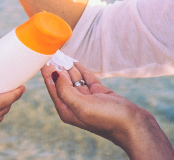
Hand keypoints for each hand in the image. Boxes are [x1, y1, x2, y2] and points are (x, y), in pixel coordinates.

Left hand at [41, 63, 173, 159]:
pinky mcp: (99, 92)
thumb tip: (55, 74)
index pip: (52, 87)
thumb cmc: (107, 119)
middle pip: (61, 81)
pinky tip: (74, 60)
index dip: (46, 72)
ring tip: (60, 51)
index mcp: (67, 110)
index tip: (40, 57)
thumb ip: (65, 91)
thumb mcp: (82, 106)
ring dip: (67, 66)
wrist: (133, 125)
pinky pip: (86, 77)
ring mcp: (88, 98)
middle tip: (50, 50)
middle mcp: (75, 104)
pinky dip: (80, 68)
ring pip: (74, 78)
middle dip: (56, 66)